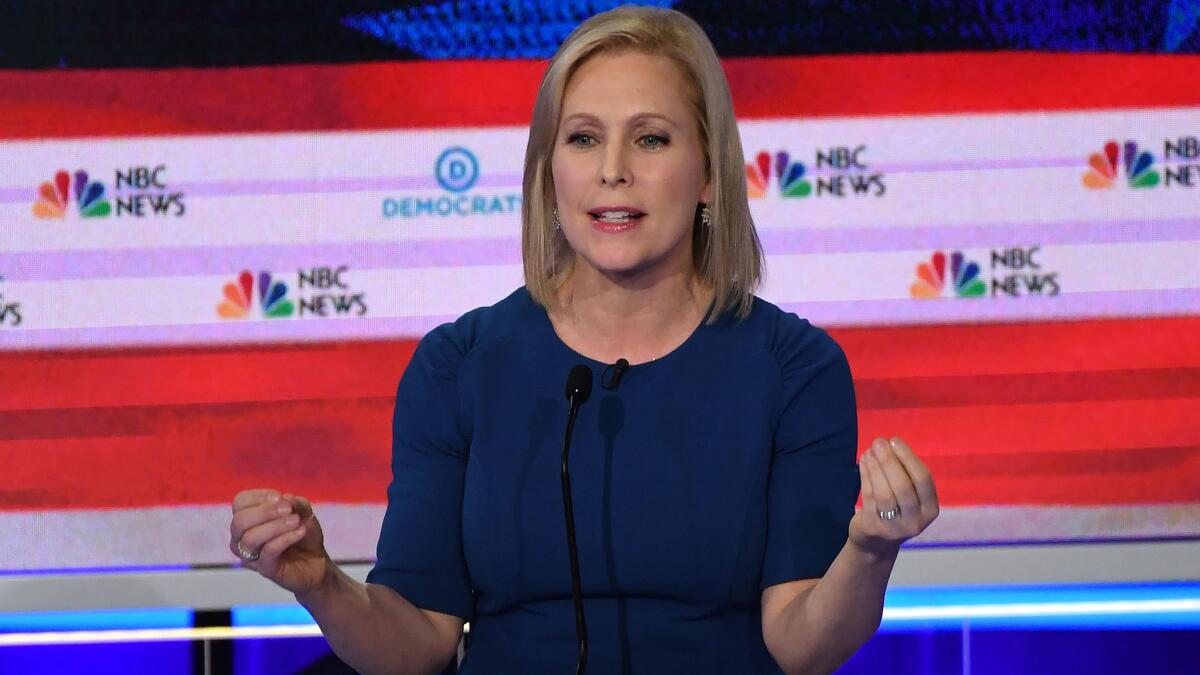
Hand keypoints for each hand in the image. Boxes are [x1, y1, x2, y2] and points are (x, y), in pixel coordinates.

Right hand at [229, 489, 330, 594]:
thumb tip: (282, 500)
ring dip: (276, 526)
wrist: (316, 560)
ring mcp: (251, 556)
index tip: (280, 497)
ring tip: (296, 520)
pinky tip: (300, 531)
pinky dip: (286, 538)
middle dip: (265, 511)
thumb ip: (292, 502)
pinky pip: (268, 551)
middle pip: (239, 521)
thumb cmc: (302, 531)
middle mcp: (242, 538)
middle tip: (288, 509)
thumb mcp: (302, 510)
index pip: (239, 503)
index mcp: (247, 519)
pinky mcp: (265, 569)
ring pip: (250, 538)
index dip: (259, 496)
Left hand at [848, 437, 939, 559]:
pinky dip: (865, 475)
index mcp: (930, 510)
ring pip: (884, 492)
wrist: (876, 544)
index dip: (908, 458)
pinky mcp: (874, 528)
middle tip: (879, 442)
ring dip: (875, 467)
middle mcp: (916, 522)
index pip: (923, 480)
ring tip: (869, 450)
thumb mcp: (909, 497)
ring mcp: (894, 528)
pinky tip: (863, 461)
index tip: (895, 440)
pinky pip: (869, 497)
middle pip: (903, 486)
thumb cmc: (896, 510)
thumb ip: (905, 474)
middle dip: (890, 461)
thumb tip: (888, 444)